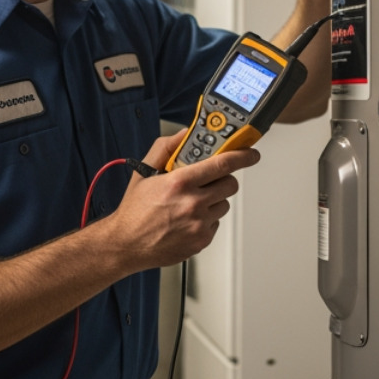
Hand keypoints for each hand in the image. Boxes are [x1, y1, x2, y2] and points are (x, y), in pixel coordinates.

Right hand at [105, 132, 260, 271]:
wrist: (127, 244)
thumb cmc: (134, 210)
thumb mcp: (144, 171)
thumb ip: (166, 148)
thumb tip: (184, 134)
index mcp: (180, 182)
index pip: (222, 164)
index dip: (242, 156)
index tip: (251, 154)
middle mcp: (192, 203)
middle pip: (230, 185)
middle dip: (223, 179)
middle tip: (208, 181)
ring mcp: (199, 224)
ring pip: (224, 204)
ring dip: (213, 200)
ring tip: (191, 203)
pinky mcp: (201, 240)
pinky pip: (216, 223)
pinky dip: (206, 219)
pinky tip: (187, 219)